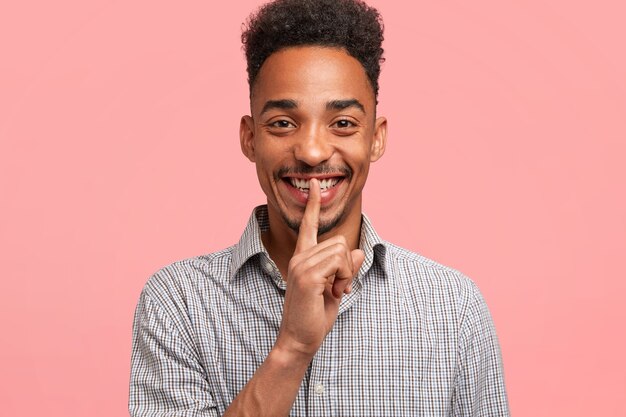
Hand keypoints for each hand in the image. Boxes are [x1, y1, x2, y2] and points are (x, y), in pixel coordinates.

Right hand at [275, 178, 364, 358]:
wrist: (300, 339)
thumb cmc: (315, 315)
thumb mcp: (337, 287)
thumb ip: (347, 267)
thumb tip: (359, 252)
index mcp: (303, 257)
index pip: (308, 225)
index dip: (313, 205)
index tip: (315, 185)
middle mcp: (300, 256)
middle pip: (340, 242)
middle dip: (347, 266)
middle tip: (335, 287)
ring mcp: (301, 264)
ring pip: (342, 251)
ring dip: (345, 274)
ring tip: (331, 291)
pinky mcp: (307, 275)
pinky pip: (339, 263)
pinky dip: (343, 279)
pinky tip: (331, 292)